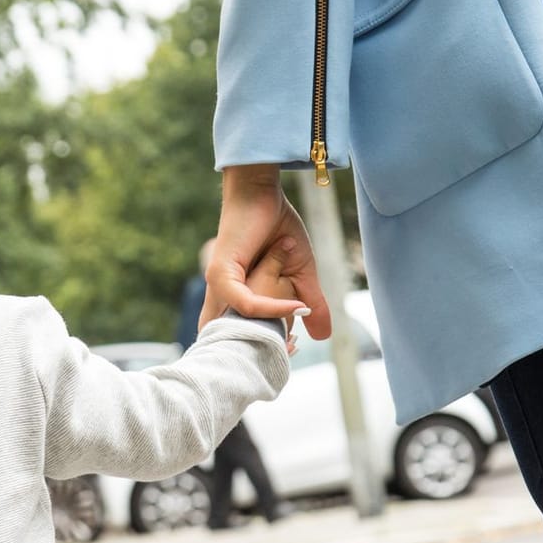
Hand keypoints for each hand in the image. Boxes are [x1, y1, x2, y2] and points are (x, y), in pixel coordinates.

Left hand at [205, 164, 331, 339]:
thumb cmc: (277, 228)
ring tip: (294, 340)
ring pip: (240, 327)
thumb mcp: (300, 274)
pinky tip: (297, 307)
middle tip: (293, 350)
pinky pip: (247, 303)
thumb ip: (310, 304)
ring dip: (268, 336)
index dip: (267, 349)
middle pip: (237, 341)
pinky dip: (272, 309)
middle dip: (264, 350)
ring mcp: (218, 286)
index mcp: (234, 298)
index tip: (295, 347)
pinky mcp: (221, 274)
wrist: (263, 192)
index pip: (242, 339)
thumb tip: (324, 337)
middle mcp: (220, 296)